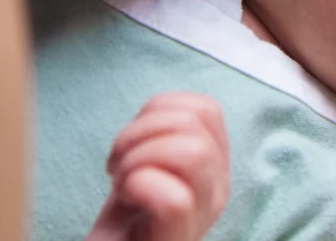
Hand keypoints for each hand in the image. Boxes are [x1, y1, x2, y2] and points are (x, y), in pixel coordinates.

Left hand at [87, 94, 229, 240]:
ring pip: (192, 151)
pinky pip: (174, 197)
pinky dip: (137, 185)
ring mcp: (201, 217)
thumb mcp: (146, 166)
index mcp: (215, 167)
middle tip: (118, 166)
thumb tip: (161, 108)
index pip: (205, 108)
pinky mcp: (178, 238)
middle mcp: (217, 191)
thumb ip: (162, 135)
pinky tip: (125, 201)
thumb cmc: (123, 223)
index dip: (157, 112)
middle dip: (140, 132)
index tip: (132, 143)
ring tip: (122, 182)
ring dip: (138, 157)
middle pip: (196, 123)